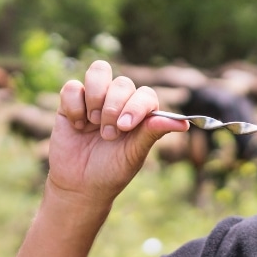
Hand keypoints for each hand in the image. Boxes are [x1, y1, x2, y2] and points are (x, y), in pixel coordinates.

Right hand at [50, 60, 187, 205]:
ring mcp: (95, 100)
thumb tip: (184, 124)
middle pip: (122, 83)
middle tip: (108, 135)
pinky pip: (72, 87)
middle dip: (114, 108)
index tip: (126, 126)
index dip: (136, 106)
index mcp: (139, 113)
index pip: (145, 94)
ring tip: (91, 123)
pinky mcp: (71, 103)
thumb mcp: (134, 154)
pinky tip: (77, 126)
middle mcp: (119, 102)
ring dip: (95, 97)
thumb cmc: (112, 171)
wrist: (80, 185)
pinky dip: (74, 106)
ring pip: (98, 71)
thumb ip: (152, 132)